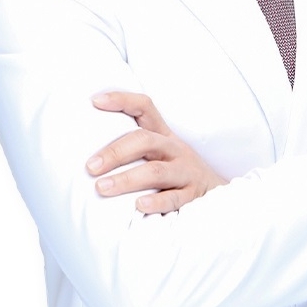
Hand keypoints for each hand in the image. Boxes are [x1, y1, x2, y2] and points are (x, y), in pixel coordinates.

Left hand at [86, 91, 227, 213]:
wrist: (218, 194)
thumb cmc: (176, 171)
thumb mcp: (160, 152)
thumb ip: (134, 148)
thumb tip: (88, 152)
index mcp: (163, 135)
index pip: (145, 107)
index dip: (122, 100)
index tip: (94, 102)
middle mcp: (174, 148)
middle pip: (145, 140)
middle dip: (116, 151)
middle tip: (90, 166)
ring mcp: (185, 171)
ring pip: (157, 171)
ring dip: (127, 179)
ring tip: (102, 188)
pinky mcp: (193, 195)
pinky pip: (175, 198)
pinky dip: (157, 202)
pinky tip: (138, 206)